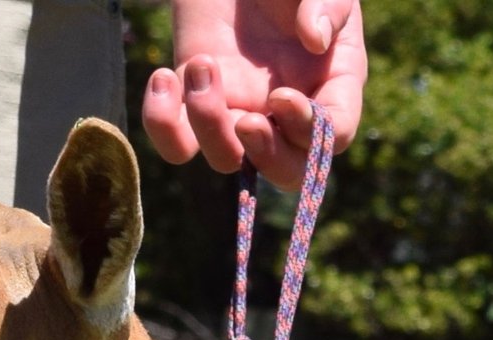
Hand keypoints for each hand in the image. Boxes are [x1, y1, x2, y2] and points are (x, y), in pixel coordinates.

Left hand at [147, 0, 366, 185]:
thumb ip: (329, 7)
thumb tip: (315, 38)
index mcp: (329, 89)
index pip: (328, 137)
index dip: (308, 132)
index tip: (283, 96)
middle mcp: (285, 113)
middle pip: (284, 170)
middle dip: (267, 158)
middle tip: (249, 123)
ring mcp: (239, 109)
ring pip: (225, 158)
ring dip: (209, 127)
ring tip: (201, 66)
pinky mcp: (195, 96)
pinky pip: (176, 140)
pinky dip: (162, 124)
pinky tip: (164, 78)